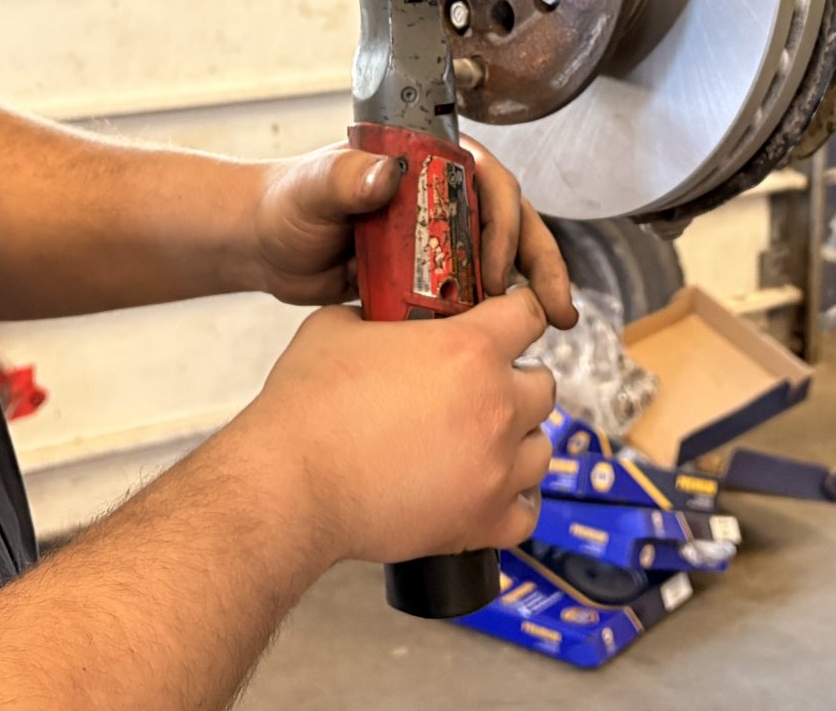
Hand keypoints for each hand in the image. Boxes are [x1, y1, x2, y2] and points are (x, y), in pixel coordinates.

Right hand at [233, 286, 558, 566]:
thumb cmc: (308, 405)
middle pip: (544, 385)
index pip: (529, 314)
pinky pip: (526, 514)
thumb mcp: (337, 327)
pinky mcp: (483, 522)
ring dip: (517, 444)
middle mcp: (497, 405)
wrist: (291, 485)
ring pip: (541, 450)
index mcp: (470, 348)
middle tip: (480, 392)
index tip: (505, 324)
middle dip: (516, 384)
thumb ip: (377, 315)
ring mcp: (497, 469)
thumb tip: (381, 317)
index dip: (516, 314)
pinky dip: (511, 504)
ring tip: (481, 445)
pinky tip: (487, 493)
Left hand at [248, 141, 576, 326]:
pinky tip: (509, 337)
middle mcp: (445, 191)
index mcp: (428, 160)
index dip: (507, 224)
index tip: (500, 271)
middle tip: (555, 308)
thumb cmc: (288, 204)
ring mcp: (442, 232)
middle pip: (512, 219)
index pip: (489, 180)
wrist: (266, 246)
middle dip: (542, 261)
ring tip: (553, 323)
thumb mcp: (314, 188)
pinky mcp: (431, 270)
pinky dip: (497, 311)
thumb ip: (345, 178)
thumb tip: (386, 175)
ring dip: (533, 286)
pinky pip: (474, 287)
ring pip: (504, 255)